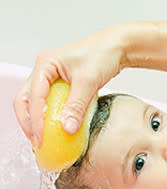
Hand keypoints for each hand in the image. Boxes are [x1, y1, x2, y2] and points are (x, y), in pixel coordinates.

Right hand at [13, 27, 122, 145]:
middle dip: (28, 122)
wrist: (118, 47)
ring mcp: (52, 76)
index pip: (32, 97)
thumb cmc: (103, 54)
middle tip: (37, 141)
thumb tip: (66, 128)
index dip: (34, 120)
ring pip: (36, 101)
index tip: (40, 138)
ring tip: (44, 138)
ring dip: (38, 120)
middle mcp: (44, 69)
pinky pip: (50, 101)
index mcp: (45, 64)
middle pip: (26, 99)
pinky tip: (57, 128)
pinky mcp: (62, 83)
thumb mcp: (88, 81)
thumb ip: (77, 106)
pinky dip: (51, 115)